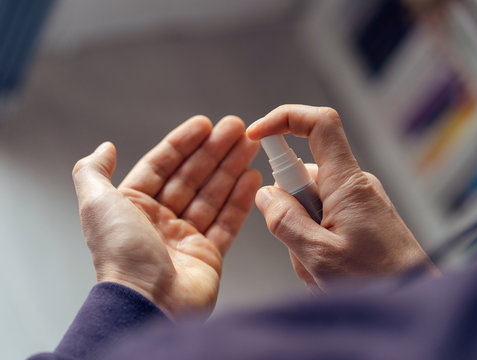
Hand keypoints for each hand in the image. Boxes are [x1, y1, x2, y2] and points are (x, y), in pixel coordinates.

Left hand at [72, 115, 260, 316]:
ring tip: (250, 146)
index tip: (204, 124)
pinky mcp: (208, 254)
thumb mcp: (97, 204)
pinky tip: (251, 178)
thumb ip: (94, 172)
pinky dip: (240, 200)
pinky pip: (227, 221)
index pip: (162, 165)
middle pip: (193, 176)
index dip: (183, 143)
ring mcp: (186, 237)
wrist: (147, 303)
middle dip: (215, 150)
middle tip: (237, 128)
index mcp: (134, 206)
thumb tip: (103, 148)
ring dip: (232, 168)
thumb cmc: (121, 255)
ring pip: (213, 194)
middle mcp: (160, 220)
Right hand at [246, 105, 435, 292]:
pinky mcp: (359, 218)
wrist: (419, 298)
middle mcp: (354, 185)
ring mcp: (357, 202)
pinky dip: (317, 246)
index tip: (256, 134)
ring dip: (304, 239)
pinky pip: (323, 222)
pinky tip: (331, 272)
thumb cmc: (382, 281)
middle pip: (302, 177)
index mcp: (347, 184)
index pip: (318, 125)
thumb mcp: (320, 256)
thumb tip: (266, 195)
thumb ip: (286, 222)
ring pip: (309, 206)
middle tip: (304, 251)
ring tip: (324, 270)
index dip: (284, 119)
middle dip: (290, 214)